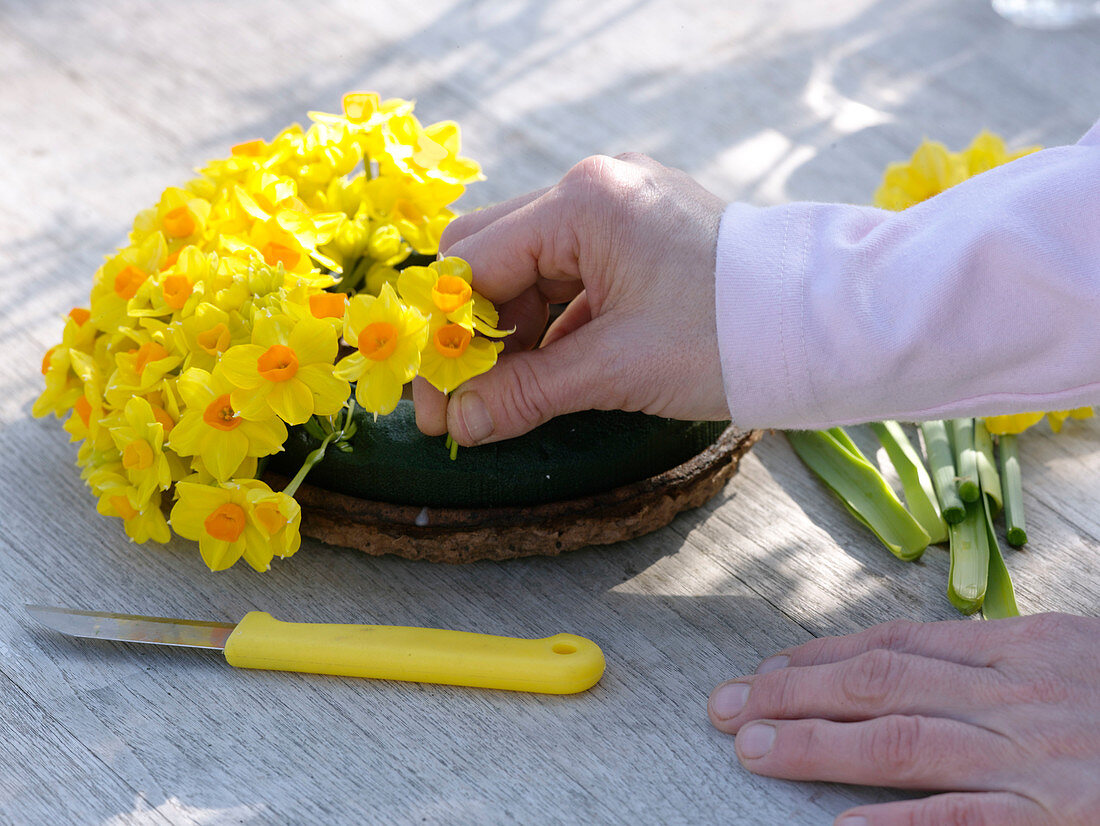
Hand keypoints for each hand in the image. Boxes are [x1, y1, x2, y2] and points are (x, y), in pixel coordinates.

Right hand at [413, 153, 729, 443]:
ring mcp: (622, 207)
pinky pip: (573, 276)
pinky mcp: (642, 235)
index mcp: (585, 202)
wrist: (830, 324)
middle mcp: (597, 189)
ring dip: (513, 334)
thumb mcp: (618, 368)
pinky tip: (547, 374)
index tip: (434, 401)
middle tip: (462, 402)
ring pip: (532, 269)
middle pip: (493, 255)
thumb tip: (461, 423)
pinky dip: (553, 325)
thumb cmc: (730, 334)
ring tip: (505, 400)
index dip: (446, 336)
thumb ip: (528, 393)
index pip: (475, 261)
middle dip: (474, 332)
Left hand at [708, 613, 1099, 824]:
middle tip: (726, 705)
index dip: (821, 655)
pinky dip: (896, 824)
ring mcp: (1036, 759)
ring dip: (815, 745)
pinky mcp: (1058, 821)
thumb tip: (924, 662)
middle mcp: (1018, 693)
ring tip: (750, 749)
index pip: (895, 643)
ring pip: (901, 741)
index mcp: (1023, 646)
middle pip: (879, 682)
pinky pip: (963, 822)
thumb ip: (1003, 657)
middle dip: (792, 691)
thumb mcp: (1078, 652)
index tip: (768, 668)